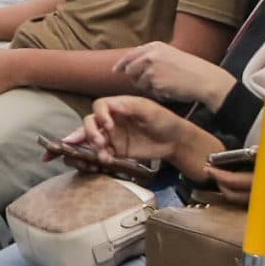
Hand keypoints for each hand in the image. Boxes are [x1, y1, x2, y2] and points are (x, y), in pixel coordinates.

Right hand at [72, 95, 203, 177]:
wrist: (175, 141)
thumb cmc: (164, 120)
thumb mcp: (150, 111)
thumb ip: (131, 107)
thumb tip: (112, 105)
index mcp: (118, 106)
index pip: (99, 106)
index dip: (99, 115)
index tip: (108, 125)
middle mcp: (112, 120)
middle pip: (90, 122)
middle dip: (89, 132)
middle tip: (99, 142)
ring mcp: (113, 135)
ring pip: (93, 139)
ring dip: (92, 146)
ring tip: (103, 155)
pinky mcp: (116, 150)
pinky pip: (102, 152)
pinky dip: (101, 156)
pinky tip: (108, 160)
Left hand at [111, 43, 237, 110]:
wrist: (204, 79)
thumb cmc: (191, 69)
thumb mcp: (170, 54)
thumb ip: (152, 57)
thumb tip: (132, 65)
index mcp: (154, 46)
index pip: (130, 55)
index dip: (122, 64)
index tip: (116, 70)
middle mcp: (150, 56)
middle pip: (130, 71)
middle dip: (136, 79)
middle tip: (151, 83)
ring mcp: (151, 70)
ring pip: (139, 84)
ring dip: (149, 87)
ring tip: (167, 84)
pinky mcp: (155, 84)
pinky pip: (151, 93)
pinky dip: (159, 94)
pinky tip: (171, 90)